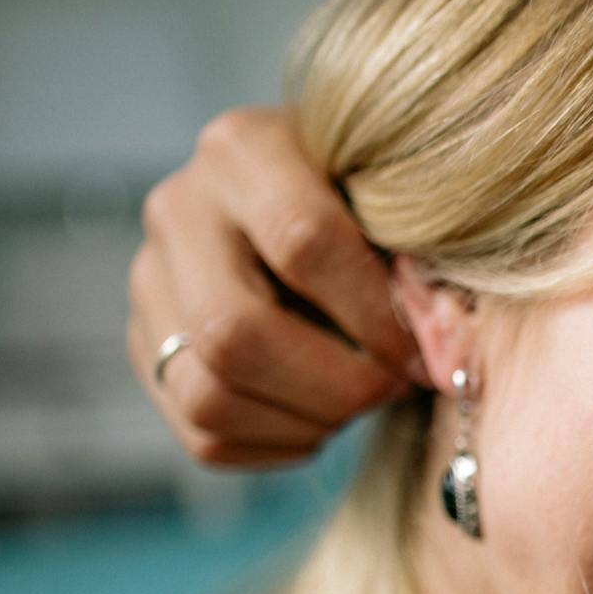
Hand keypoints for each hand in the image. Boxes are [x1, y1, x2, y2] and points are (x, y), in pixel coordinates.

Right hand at [126, 107, 427, 465]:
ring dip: (306, 420)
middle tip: (393, 388)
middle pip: (232, 331)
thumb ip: (421, 263)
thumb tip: (443, 353)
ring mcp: (151, 282)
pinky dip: (280, 443)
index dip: (374, 315)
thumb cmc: (380, 208)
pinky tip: (324, 416)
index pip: (302, 243)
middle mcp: (178, 210)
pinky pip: (205, 435)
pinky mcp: (149, 349)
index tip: (424, 350)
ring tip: (360, 402)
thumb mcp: (403, 206)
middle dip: (335, 384)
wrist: (325, 214)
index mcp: (244, 149)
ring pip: (208, 394)